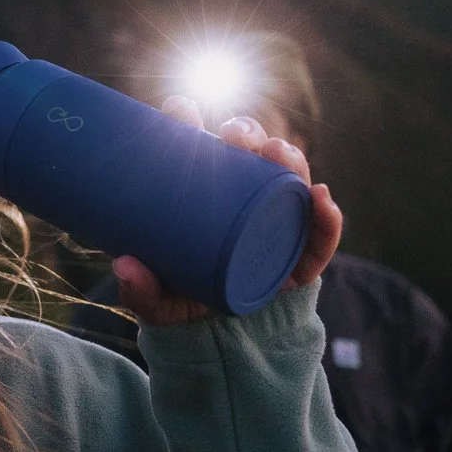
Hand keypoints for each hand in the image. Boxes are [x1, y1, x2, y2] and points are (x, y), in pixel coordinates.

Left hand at [112, 98, 342, 327]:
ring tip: (276, 152)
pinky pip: (320, 236)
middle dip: (246, 133)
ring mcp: (277, 223)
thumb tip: (125, 265)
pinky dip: (326, 217)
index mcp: (204, 196)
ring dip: (287, 158)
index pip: (197, 150)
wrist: (220, 343)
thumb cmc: (183, 303)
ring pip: (288, 181)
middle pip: (250, 154)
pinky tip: (322, 198)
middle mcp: (244, 200)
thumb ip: (139, 289)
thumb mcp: (156, 300)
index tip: (179, 108)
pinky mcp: (302, 255)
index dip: (189, 122)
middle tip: (234, 134)